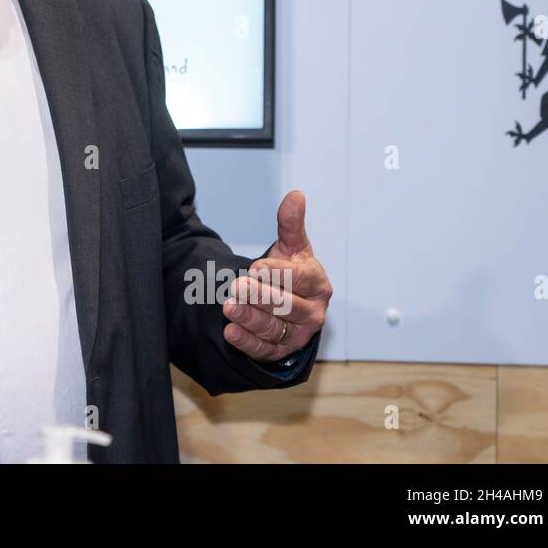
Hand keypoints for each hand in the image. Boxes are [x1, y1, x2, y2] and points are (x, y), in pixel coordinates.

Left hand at [222, 190, 331, 361]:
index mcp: (318, 284)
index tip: (256, 267)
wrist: (290, 303)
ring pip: (273, 328)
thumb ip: (291, 224)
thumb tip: (296, 195)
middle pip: (287, 306)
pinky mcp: (280, 351)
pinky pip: (263, 349)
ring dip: (250, 318)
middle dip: (261, 296)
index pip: (300, 279)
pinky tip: (230, 331)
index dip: (279, 273)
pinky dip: (246, 342)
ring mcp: (297, 334)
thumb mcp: (292, 247)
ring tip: (229, 307)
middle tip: (237, 286)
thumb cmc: (292, 272)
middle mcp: (312, 313)